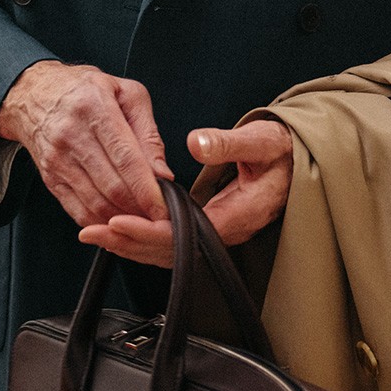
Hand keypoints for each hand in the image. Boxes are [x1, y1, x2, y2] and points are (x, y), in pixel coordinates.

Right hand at [0, 60, 171, 227]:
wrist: (35, 94)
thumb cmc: (85, 90)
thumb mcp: (126, 93)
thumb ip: (148, 133)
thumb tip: (163, 174)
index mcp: (95, 108)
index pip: (126, 159)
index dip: (148, 189)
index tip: (165, 207)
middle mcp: (72, 135)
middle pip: (112, 186)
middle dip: (140, 208)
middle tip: (160, 217)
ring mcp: (57, 159)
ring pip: (96, 203)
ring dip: (122, 218)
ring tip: (143, 219)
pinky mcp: (49, 177)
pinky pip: (77, 210)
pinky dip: (100, 222)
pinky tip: (116, 220)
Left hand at [76, 119, 292, 267]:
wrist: (296, 160)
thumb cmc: (282, 151)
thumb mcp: (260, 140)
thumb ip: (229, 143)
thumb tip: (197, 143)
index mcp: (241, 213)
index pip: (188, 234)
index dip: (151, 230)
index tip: (119, 220)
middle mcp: (228, 230)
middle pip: (173, 250)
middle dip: (130, 242)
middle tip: (93, 231)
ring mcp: (219, 231)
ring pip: (170, 250)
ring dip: (131, 243)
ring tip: (95, 233)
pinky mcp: (209, 226)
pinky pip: (173, 241)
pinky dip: (143, 237)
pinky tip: (119, 229)